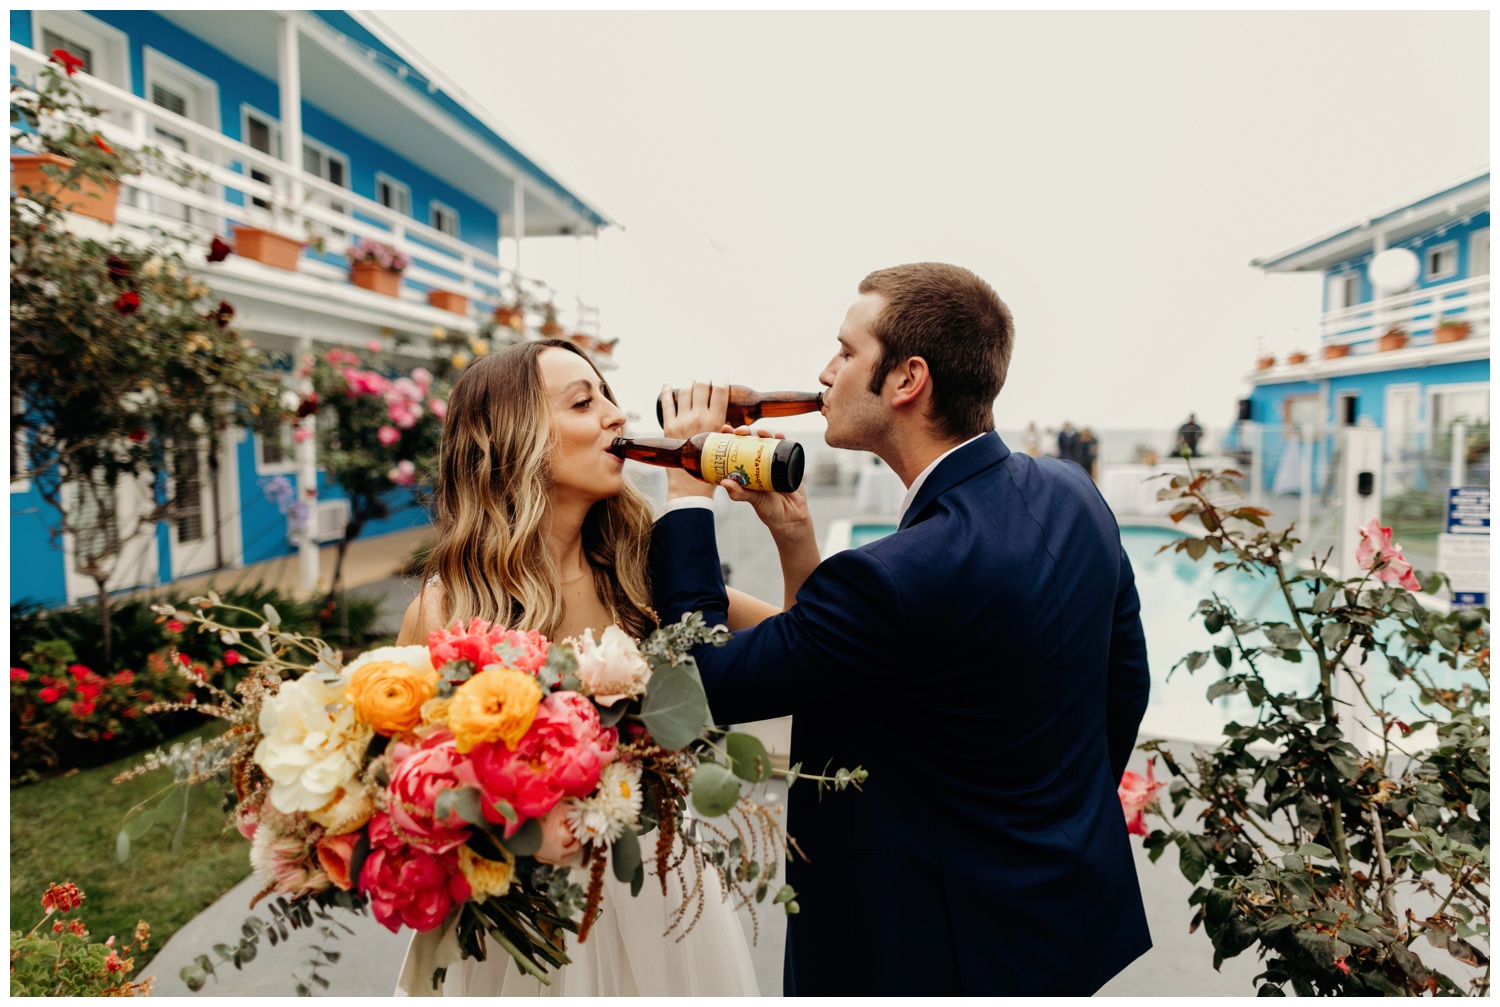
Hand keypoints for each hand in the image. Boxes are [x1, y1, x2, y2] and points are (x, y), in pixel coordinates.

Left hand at [660, 381, 725, 499]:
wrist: (690, 485)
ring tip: (691, 382)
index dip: (722, 382)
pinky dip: (665, 392)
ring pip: (684, 391)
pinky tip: (667, 386)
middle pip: (701, 387)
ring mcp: (681, 421)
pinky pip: (665, 404)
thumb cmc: (711, 468)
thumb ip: (726, 432)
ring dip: (688, 383)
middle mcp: (698, 418)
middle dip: (705, 380)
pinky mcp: (668, 426)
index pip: (720, 392)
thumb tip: (732, 424)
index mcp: (715, 422)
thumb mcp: (725, 447)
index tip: (723, 381)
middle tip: (706, 381)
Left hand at [718, 424, 811, 538]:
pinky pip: (785, 449)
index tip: (725, 430)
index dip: (730, 438)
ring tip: (760, 432)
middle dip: (745, 433)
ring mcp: (774, 464)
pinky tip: (778, 434)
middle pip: (751, 442)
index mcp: (748, 471)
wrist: (792, 519)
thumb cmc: (769, 511)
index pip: (736, 450)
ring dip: (763, 433)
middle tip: (740, 431)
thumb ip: (739, 493)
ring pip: (767, 443)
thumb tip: (724, 482)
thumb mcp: (753, 501)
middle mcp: (759, 465)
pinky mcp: (789, 464)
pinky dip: (782, 439)